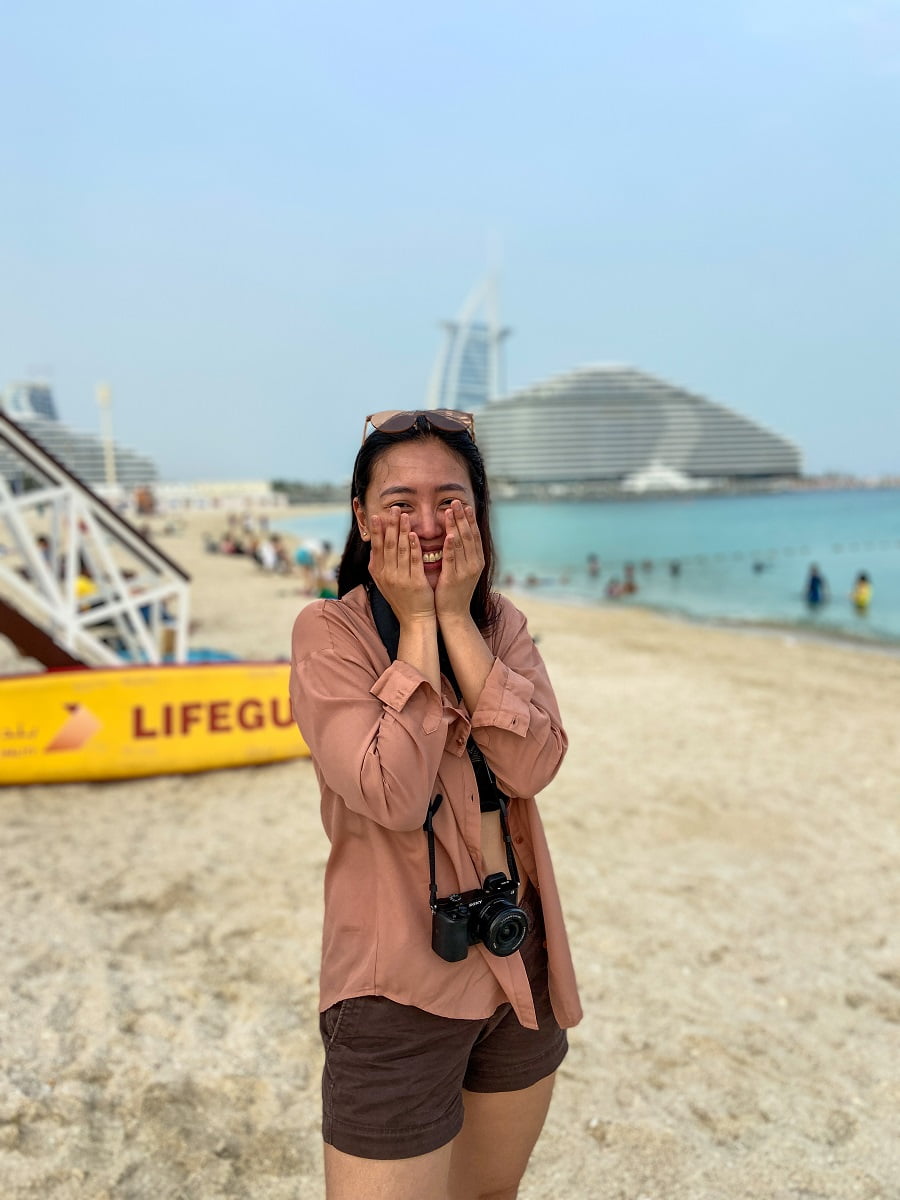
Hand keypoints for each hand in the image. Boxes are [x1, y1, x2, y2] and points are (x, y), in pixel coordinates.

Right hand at [367, 510, 435, 625]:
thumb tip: (374, 547)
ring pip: (399, 550)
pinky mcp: (414, 583)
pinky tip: (413, 535)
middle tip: (393, 508)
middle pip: (387, 545)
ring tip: (404, 515)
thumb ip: (380, 564)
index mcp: (378, 572)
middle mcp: (386, 575)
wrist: (414, 619)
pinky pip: (413, 561)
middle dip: (390, 525)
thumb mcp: (386, 581)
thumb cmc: (402, 598)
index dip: (378, 530)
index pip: (376, 547)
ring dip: (401, 531)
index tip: (378, 514)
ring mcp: (400, 579)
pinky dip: (413, 547)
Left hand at [434, 500, 484, 622]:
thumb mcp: (464, 569)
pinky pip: (452, 559)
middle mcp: (474, 564)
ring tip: (450, 510)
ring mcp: (465, 571)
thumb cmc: (455, 591)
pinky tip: (448, 534)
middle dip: (462, 517)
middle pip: (469, 535)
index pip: (474, 535)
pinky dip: (450, 546)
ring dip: (455, 525)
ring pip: (461, 544)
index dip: (470, 519)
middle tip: (456, 501)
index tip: (465, 504)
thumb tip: (459, 535)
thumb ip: (463, 553)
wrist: (454, 614)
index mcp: (478, 560)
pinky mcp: (454, 578)